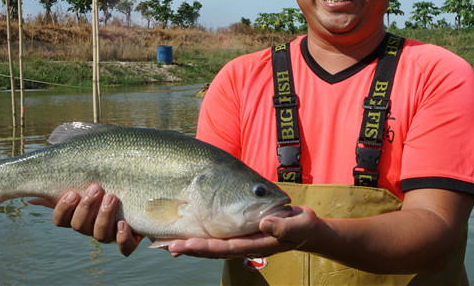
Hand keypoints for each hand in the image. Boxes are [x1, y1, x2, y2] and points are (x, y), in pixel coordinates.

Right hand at [29, 183, 142, 256]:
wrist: (137, 193)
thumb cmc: (106, 184)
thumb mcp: (86, 180)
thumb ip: (64, 185)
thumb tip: (34, 197)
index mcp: (77, 216)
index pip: (60, 220)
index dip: (63, 209)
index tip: (72, 193)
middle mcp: (90, 228)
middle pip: (80, 226)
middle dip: (86, 207)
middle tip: (96, 188)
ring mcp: (109, 235)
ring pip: (100, 235)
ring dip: (104, 215)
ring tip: (111, 196)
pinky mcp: (129, 240)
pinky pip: (125, 248)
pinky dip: (123, 238)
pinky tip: (124, 224)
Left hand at [163, 206, 316, 258]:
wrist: (304, 228)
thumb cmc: (303, 227)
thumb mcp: (298, 225)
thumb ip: (283, 226)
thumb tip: (266, 223)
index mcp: (256, 244)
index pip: (227, 247)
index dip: (207, 247)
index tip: (190, 245)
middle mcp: (244, 245)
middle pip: (213, 249)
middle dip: (191, 248)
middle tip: (169, 246)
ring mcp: (240, 240)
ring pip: (211, 245)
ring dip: (190, 244)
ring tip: (168, 244)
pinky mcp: (239, 233)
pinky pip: (216, 237)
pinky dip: (199, 237)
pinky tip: (185, 235)